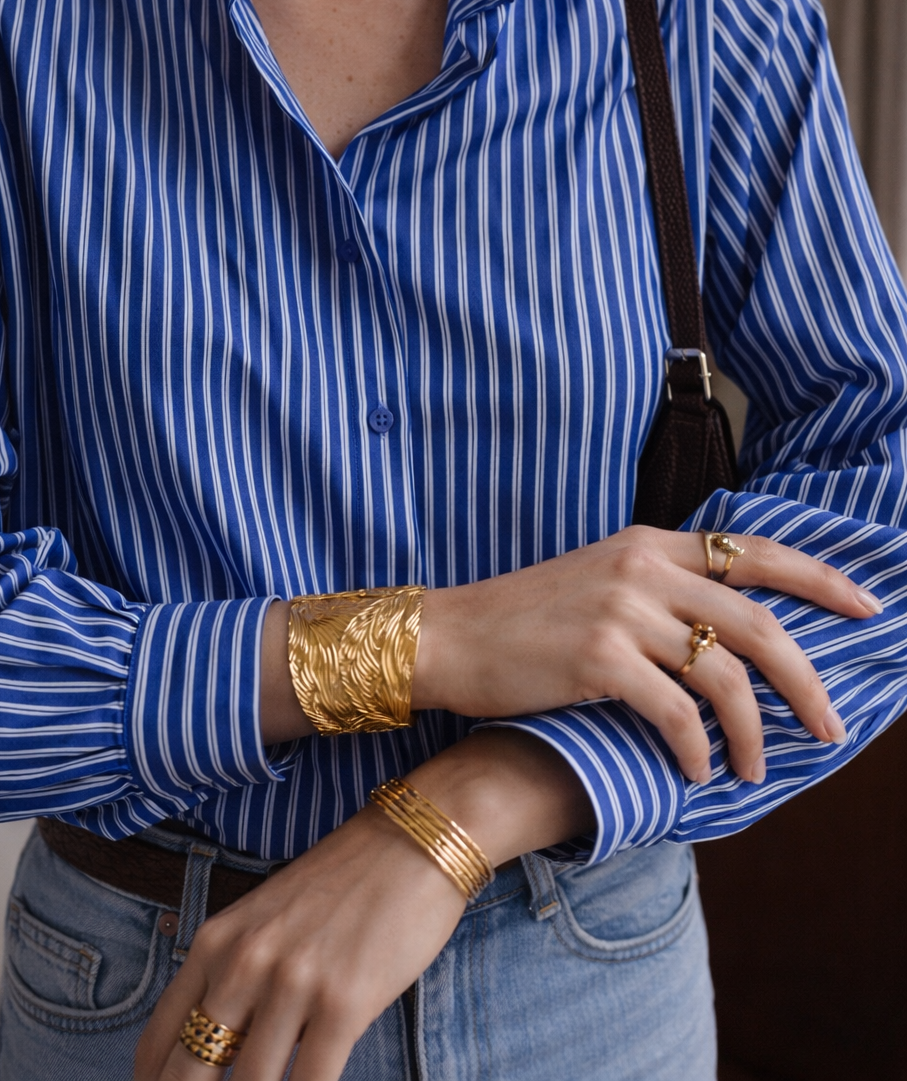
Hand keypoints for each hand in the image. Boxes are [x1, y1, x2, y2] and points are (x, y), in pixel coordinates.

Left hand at [135, 731, 591, 1080]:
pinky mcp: (343, 1002)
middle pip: (191, 1072)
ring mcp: (292, 981)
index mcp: (216, 941)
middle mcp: (244, 961)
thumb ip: (235, 977)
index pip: (159, 1042)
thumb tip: (216, 1052)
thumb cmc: (344, 883)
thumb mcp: (267, 919)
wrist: (414, 840)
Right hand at [412, 526, 882, 783]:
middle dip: (808, 680)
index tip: (868, 606)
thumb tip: (726, 637)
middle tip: (832, 726)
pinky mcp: (598, 656)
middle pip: (758, 622)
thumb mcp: (599, 580)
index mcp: (650, 543)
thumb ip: (660, 591)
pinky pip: (675, 713)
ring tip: (755, 769)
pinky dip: (695, 750)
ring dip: (752, 733)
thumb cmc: (523, 619)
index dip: (819, 579)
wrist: (448, 635)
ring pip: (724, 675)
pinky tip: (695, 772)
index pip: (755, 551)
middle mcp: (643, 567)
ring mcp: (621, 609)